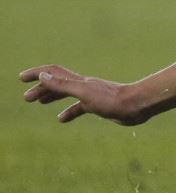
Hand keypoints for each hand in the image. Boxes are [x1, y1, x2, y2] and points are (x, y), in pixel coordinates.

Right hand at [19, 65, 146, 124]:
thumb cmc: (111, 100)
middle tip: (26, 97)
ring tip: (38, 102)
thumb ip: (63, 85)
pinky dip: (68, 112)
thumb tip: (42, 76)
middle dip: (41, 88)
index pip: (53, 73)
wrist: (136, 106)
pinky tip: (61, 119)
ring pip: (66, 94)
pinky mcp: (98, 106)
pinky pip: (79, 108)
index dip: (37, 74)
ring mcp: (91, 95)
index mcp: (78, 82)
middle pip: (58, 83)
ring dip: (51, 96)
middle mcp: (84, 86)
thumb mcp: (83, 93)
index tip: (21, 78)